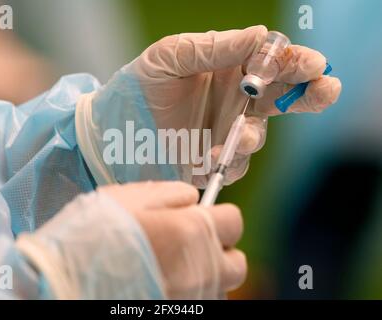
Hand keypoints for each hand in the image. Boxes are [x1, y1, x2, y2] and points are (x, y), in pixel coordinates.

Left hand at [76, 26, 341, 187]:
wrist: (113, 127)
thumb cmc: (140, 85)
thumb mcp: (171, 56)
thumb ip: (212, 47)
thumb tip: (260, 36)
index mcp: (229, 69)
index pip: (273, 63)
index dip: (296, 63)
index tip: (311, 65)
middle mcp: (235, 101)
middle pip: (283, 98)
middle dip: (309, 94)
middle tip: (324, 91)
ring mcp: (226, 133)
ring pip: (259, 135)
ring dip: (254, 135)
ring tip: (238, 135)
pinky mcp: (213, 162)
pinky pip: (234, 164)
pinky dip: (227, 161)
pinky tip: (209, 157)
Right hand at [100, 181, 245, 298]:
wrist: (68, 275)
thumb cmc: (98, 230)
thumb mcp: (133, 196)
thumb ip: (173, 193)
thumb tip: (193, 199)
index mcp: (193, 231)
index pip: (234, 221)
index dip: (219, 216)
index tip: (203, 216)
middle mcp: (201, 268)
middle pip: (237, 263)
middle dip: (222, 252)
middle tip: (195, 244)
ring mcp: (192, 296)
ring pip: (219, 287)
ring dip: (207, 275)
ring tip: (177, 266)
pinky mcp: (178, 311)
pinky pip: (200, 301)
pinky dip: (191, 291)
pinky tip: (166, 282)